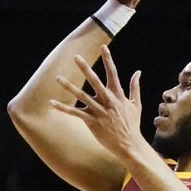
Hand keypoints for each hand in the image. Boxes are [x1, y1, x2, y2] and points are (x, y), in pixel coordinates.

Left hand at [50, 45, 147, 160]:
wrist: (128, 144)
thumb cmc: (132, 124)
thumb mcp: (136, 104)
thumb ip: (134, 87)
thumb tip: (138, 72)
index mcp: (118, 95)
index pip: (113, 73)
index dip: (108, 59)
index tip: (103, 46)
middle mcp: (107, 101)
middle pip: (94, 81)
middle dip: (85, 68)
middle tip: (76, 57)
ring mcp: (98, 111)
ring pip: (81, 96)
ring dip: (68, 86)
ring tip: (58, 77)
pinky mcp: (91, 121)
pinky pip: (74, 113)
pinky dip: (63, 108)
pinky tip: (52, 102)